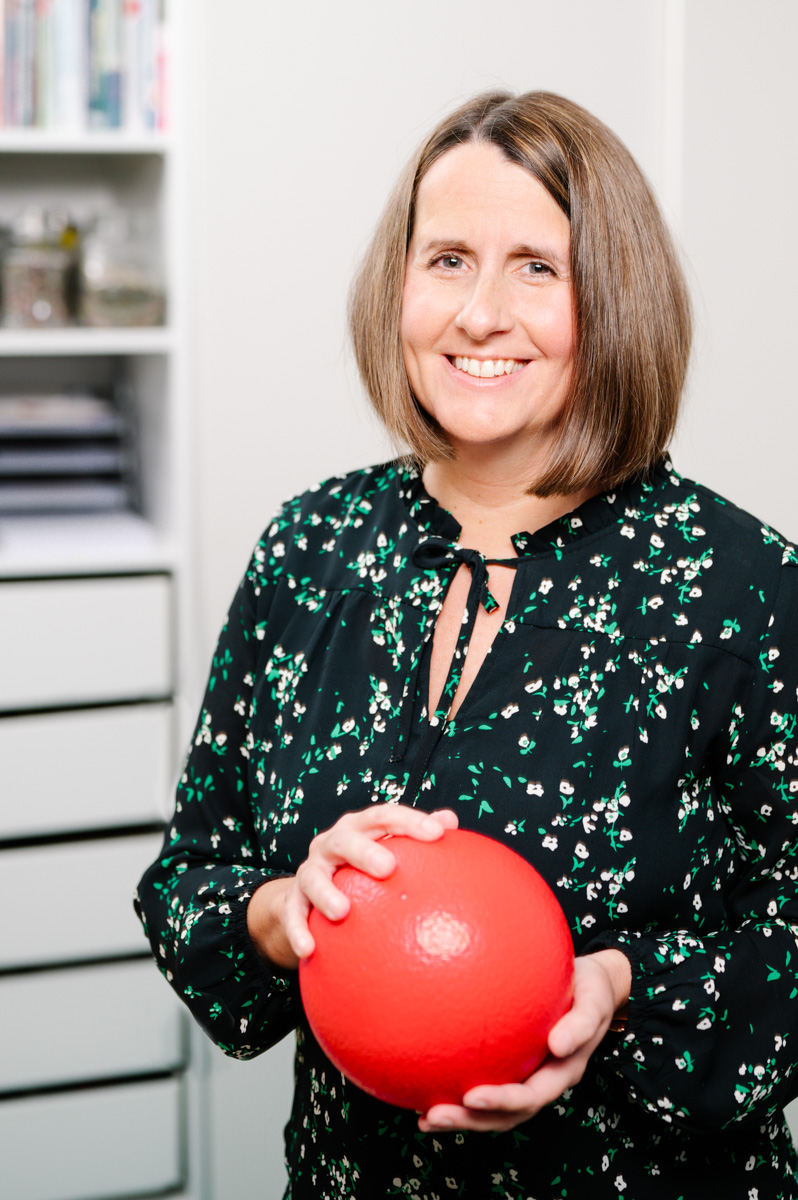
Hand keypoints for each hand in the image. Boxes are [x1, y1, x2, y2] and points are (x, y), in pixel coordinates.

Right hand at [246, 803, 458, 969]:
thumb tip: (452, 821)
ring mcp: (311, 871)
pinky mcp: (293, 900)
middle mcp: (332, 844)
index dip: (410, 820)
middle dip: (365, 851)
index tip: (438, 833)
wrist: (308, 891)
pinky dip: (298, 930)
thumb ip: (415, 838)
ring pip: (313, 876)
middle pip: (345, 840)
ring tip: (343, 912)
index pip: (385, 816)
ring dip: (326, 892)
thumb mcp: (386, 849)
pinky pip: (293, 915)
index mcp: (359, 828)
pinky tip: (310, 949)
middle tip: (388, 868)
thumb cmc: (361, 869)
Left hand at [418, 948, 630, 1133]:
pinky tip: (427, 1084)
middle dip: (469, 1120)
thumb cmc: (591, 989)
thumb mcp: (595, 1001)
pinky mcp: (511, 1063)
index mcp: (562, 1073)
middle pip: (504, 1114)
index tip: (471, 1097)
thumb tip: (557, 1045)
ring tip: (423, 1117)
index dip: (501, 1102)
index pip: (529, 1097)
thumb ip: (581, 1024)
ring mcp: (526, 1075)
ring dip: (459, 1116)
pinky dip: (456, 1089)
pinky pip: (483, 1078)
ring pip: (491, 1107)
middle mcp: (541, 1081)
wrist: (590, 984)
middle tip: (433, 1116)